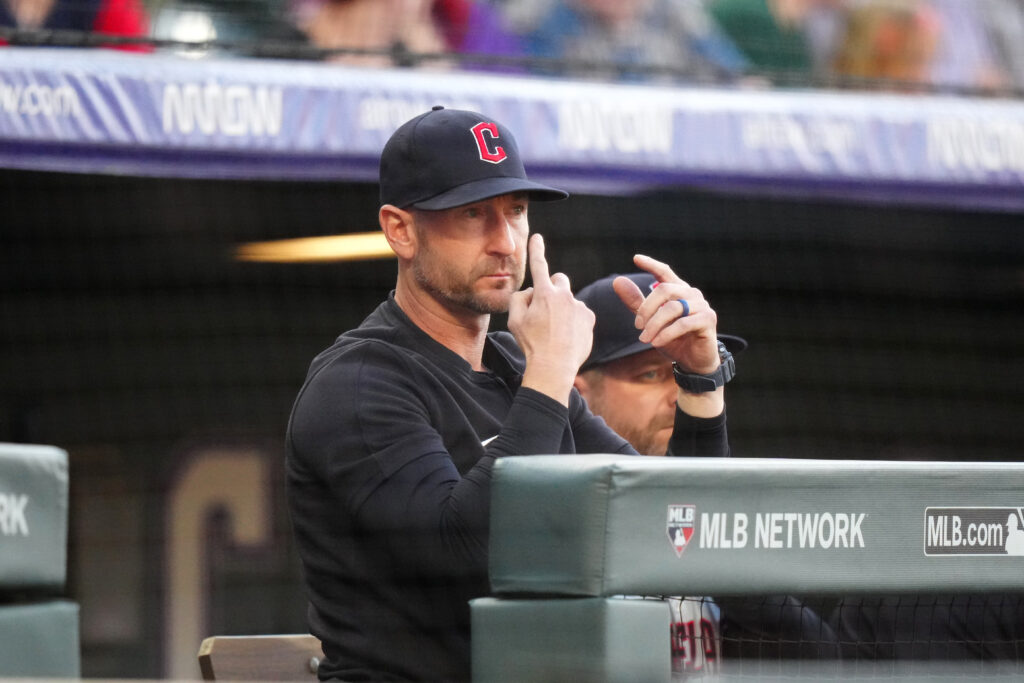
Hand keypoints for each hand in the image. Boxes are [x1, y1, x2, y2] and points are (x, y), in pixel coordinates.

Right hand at [508, 234, 594, 405]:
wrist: (554, 367)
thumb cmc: (531, 344)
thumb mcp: (514, 320)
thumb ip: (519, 299)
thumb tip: (531, 291)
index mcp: (544, 294)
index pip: (539, 265)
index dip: (536, 250)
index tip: (537, 237)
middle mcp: (564, 295)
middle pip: (559, 280)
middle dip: (553, 289)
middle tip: (545, 308)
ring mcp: (579, 306)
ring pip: (569, 300)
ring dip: (563, 308)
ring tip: (555, 331)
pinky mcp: (589, 318)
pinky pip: (580, 313)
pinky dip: (574, 320)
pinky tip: (567, 336)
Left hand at [612, 254, 719, 374]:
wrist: (694, 361)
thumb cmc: (673, 339)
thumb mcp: (650, 321)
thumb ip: (636, 302)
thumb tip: (617, 281)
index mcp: (678, 290)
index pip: (664, 272)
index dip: (651, 264)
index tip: (636, 258)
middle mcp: (692, 294)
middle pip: (664, 289)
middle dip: (646, 308)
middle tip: (637, 326)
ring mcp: (702, 306)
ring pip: (673, 308)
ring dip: (654, 325)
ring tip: (644, 339)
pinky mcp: (708, 320)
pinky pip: (683, 323)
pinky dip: (666, 333)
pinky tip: (656, 342)